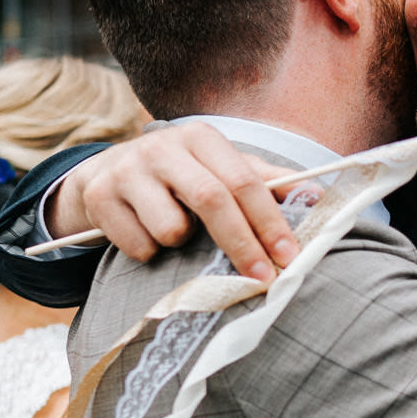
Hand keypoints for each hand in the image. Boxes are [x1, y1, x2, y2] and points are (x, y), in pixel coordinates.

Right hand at [47, 122, 308, 281]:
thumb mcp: (219, 170)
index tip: (289, 256)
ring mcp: (127, 170)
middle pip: (212, 200)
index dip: (269, 221)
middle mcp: (163, 147)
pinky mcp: (99, 196)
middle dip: (241, 245)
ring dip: (181, 243)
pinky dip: (148, 252)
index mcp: (201, 138)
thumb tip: (318, 194)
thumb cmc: (180, 178)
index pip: (244, 181)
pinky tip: (143, 234)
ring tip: (175, 232)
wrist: (105, 175)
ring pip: (170, 228)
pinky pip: (139, 246)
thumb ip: (265, 181)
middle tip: (262, 279)